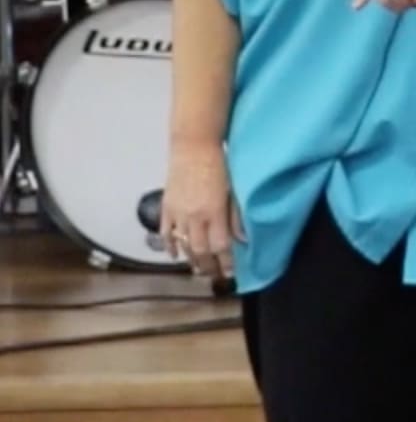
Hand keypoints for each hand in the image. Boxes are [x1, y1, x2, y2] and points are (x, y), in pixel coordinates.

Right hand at [160, 138, 245, 278]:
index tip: (231, 273)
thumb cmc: (220, 162)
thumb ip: (236, 216)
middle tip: (215, 276)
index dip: (226, 262)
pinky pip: (165, 233)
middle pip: (200, 251)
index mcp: (214, 211)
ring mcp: (178, 213)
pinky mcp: (166, 207)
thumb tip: (243, 239)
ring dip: (191, 260)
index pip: (220, 246)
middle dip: (209, 266)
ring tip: (199, 270)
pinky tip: (175, 255)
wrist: (194, 145)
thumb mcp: (234, 188)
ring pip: (183, 245)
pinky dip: (169, 246)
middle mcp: (194, 216)